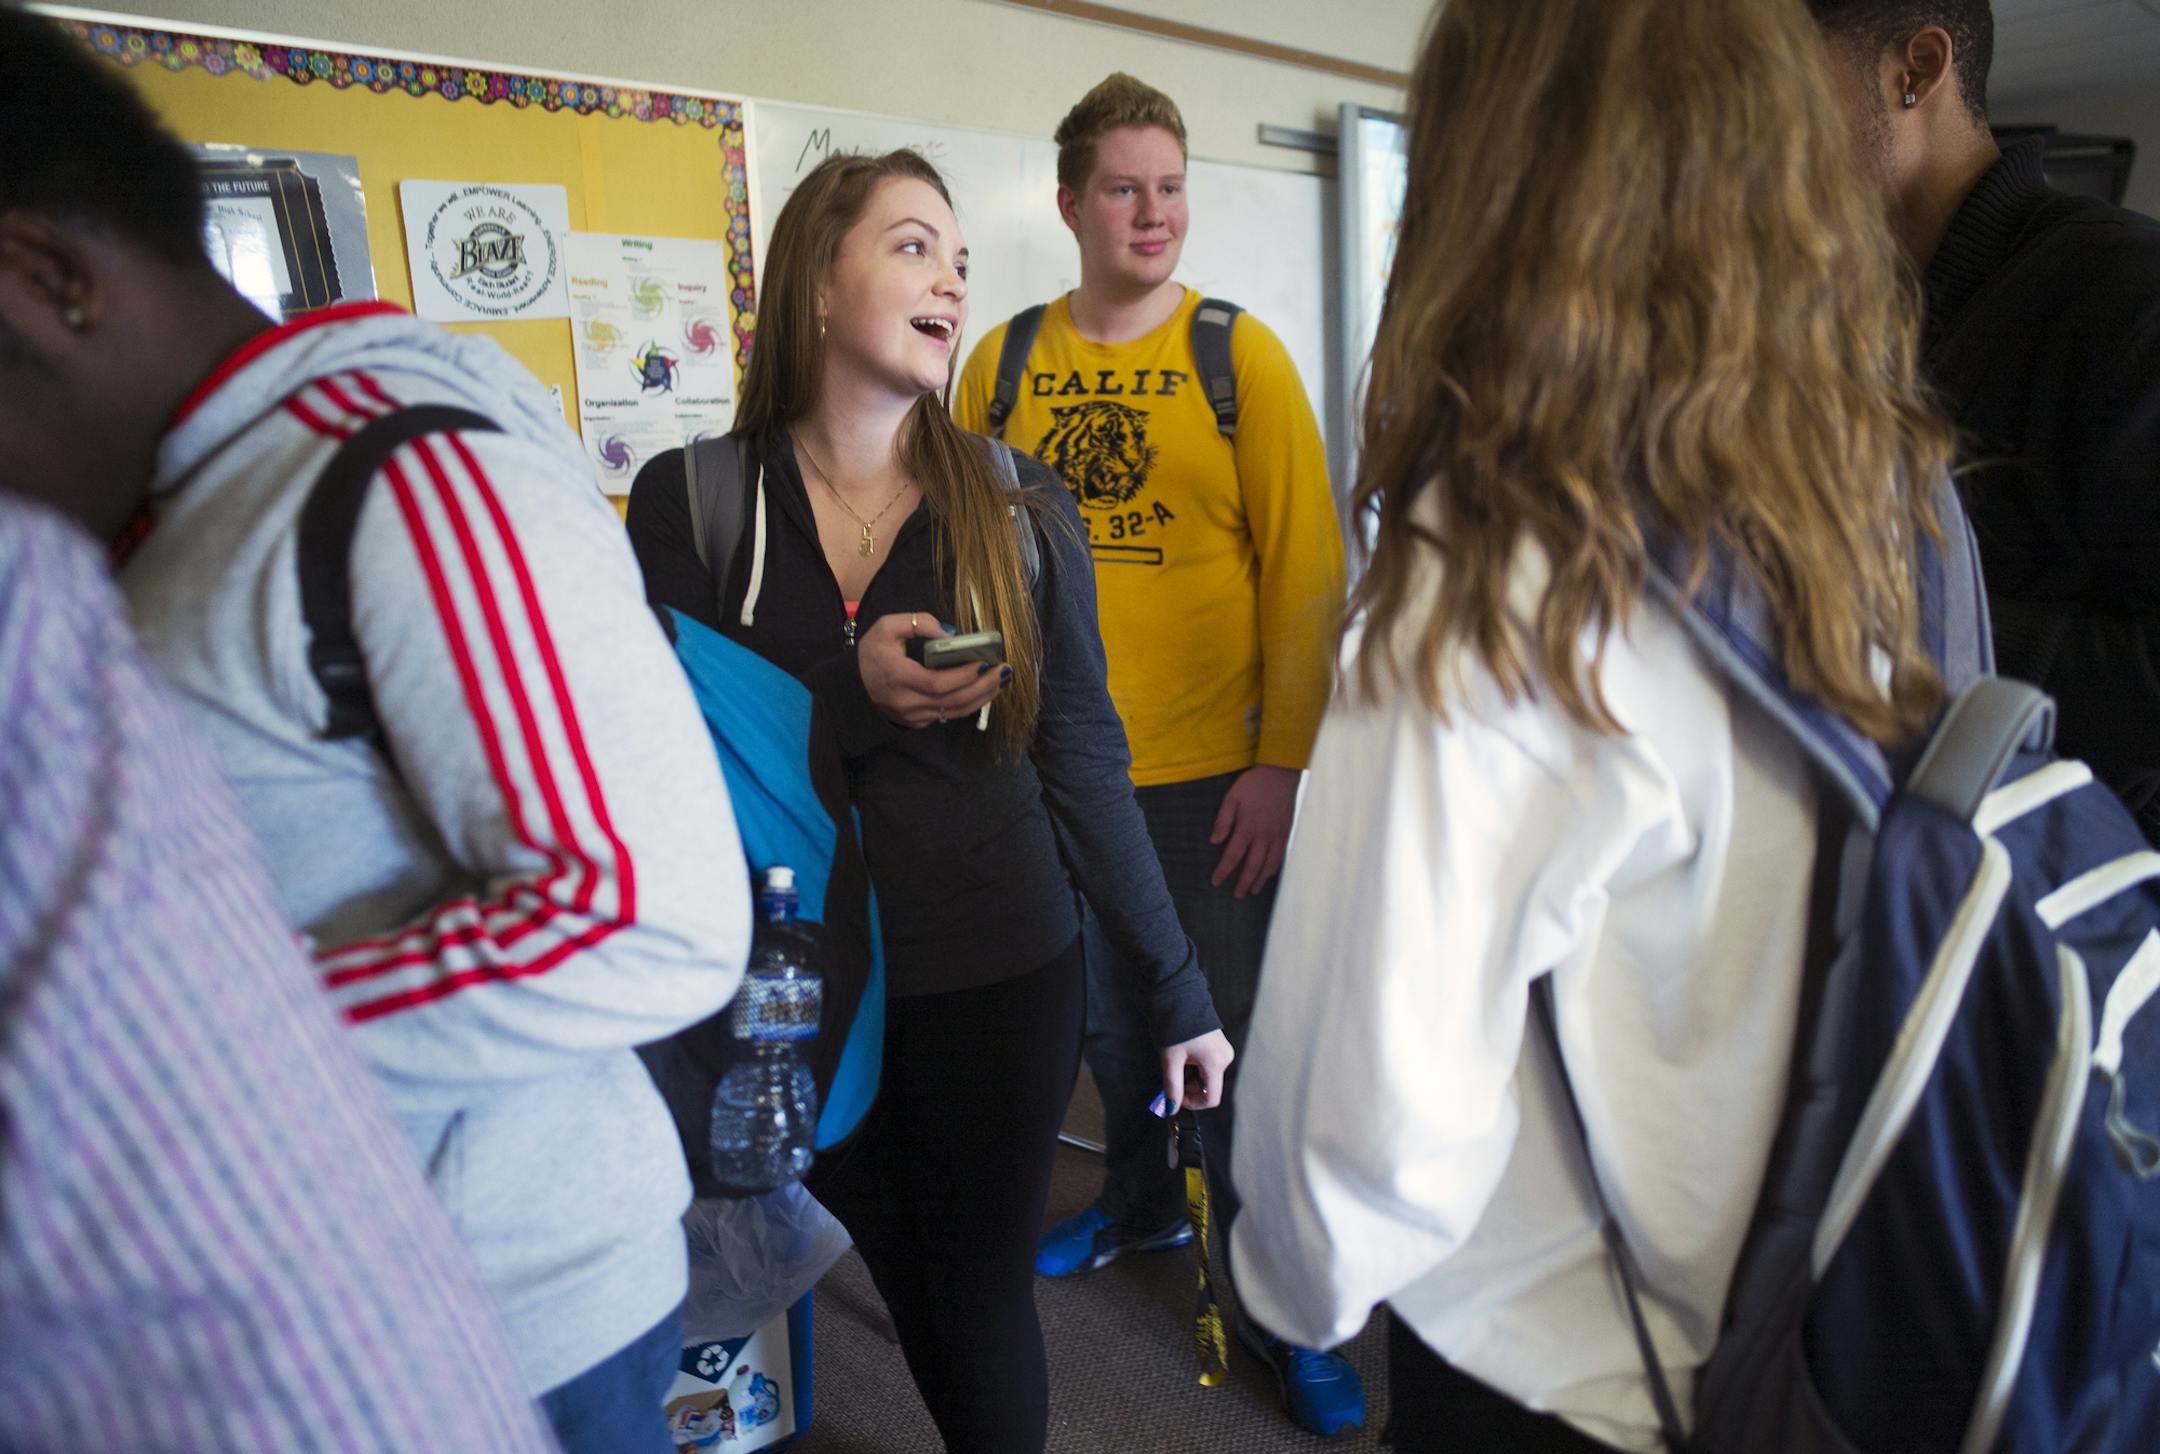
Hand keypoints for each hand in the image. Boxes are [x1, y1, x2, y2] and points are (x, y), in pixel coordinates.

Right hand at [857, 613, 1005, 727]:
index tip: (984, 662)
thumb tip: (950, 633)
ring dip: (982, 698)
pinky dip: (969, 704)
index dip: (963, 676)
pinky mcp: (917, 722)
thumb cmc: (870, 655)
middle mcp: (907, 701)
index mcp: (898, 676)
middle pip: (953, 701)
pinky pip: (947, 715)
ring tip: (1001, 681)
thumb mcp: (886, 627)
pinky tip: (983, 690)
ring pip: (954, 712)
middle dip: (983, 687)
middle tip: (1004, 671)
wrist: (850, 690)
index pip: (937, 683)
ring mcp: (913, 716)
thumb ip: (917, 623)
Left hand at [1161, 1028, 1233, 1112]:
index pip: (1211, 1099)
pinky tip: (1184, 1056)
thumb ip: (1172, 1086)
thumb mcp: (1171, 1059)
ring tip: (1177, 1063)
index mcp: (1216, 1063)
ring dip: (1191, 1079)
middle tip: (1172, 1081)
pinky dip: (1196, 1068)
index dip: (1192, 1104)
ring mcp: (1223, 1050)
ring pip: (1208, 1077)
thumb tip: (1171, 1108)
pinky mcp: (1219, 1045)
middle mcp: (1225, 1058)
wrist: (1180, 996)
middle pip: (1209, 1088)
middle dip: (1190, 1090)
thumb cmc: (1176, 1026)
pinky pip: (1209, 1065)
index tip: (1176, 1099)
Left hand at [1209, 764, 1299, 897]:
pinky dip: (1274, 868)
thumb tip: (1214, 841)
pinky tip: (1270, 874)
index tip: (1216, 882)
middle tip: (1237, 896)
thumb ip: (1223, 821)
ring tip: (1252, 891)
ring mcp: (1277, 835)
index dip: (1223, 871)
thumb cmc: (1253, 785)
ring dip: (1260, 880)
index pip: (1233, 856)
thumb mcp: (1232, 798)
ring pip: (1269, 864)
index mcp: (1247, 827)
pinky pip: (1280, 855)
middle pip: (1252, 865)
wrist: (1280, 774)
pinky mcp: (1286, 832)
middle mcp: (1263, 835)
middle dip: (1243, 882)